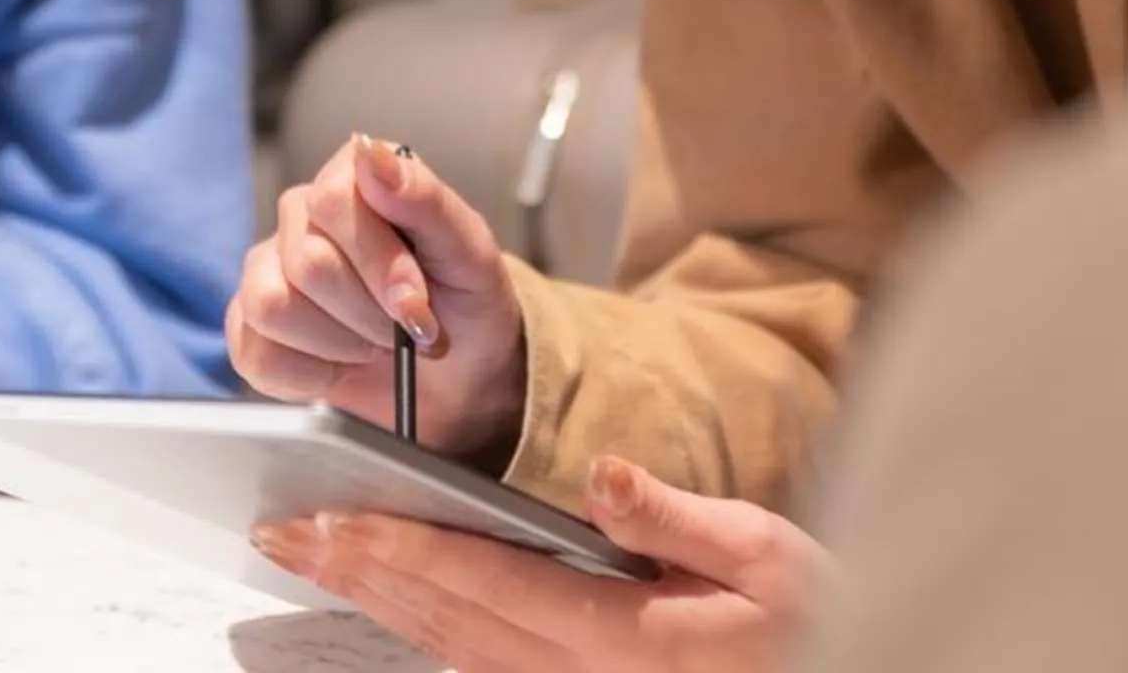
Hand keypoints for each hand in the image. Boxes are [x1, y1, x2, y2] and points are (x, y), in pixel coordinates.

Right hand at [227, 133, 528, 459]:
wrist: (459, 374)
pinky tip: (343, 363)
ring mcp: (267, 269)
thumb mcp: (470, 254)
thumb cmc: (464, 304)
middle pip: (308, 263)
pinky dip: (312, 374)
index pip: (332, 202)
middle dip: (370, 314)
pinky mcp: (248, 326)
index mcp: (354, 180)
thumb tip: (371, 153)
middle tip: (410, 331)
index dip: (378, 263)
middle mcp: (302, 216)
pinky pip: (257, 353)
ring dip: (341, 344)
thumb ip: (424, 198)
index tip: (416, 304)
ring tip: (375, 343)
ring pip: (272, 306)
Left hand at [254, 455, 830, 672]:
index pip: (487, 584)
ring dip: (377, 604)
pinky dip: (427, 633)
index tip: (332, 519)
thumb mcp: (771, 554)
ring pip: (453, 651)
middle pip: (448, 621)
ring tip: (311, 558)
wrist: (845, 661)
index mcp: (627, 636)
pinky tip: (390, 605)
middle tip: (282, 532)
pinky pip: (484, 671)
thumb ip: (678, 516)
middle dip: (360, 573)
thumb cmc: (815, 619)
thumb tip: (606, 474)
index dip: (402, 549)